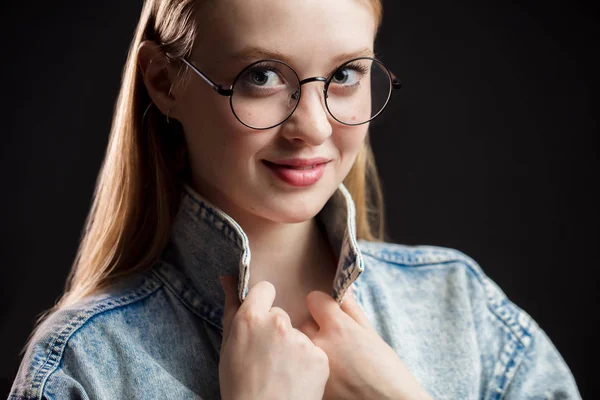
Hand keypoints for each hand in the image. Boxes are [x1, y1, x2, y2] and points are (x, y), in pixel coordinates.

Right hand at [218, 275, 329, 399]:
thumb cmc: (239, 385)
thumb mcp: (227, 345)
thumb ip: (231, 307)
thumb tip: (228, 277)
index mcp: (251, 317)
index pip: (265, 289)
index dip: (263, 304)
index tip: (261, 319)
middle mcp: (277, 323)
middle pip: (281, 314)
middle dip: (277, 330)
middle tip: (268, 357)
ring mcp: (301, 340)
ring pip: (298, 334)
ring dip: (293, 347)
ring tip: (282, 372)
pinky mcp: (319, 357)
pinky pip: (313, 352)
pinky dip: (308, 363)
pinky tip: (296, 379)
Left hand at [299, 286, 432, 399]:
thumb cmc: (387, 370)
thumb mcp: (371, 334)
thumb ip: (351, 309)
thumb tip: (342, 289)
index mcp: (338, 327)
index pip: (313, 299)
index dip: (323, 304)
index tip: (329, 312)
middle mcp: (320, 345)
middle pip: (304, 323)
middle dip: (316, 327)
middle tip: (334, 339)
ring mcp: (313, 367)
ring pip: (302, 346)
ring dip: (312, 346)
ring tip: (334, 358)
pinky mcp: (313, 385)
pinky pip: (305, 366)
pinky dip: (313, 367)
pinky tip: (333, 373)